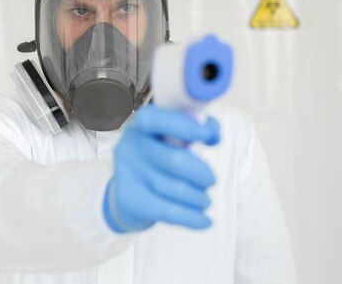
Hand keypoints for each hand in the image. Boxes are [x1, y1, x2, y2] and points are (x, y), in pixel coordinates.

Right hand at [103, 105, 219, 232]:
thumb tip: (214, 136)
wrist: (128, 192)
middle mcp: (130, 145)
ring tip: (205, 200)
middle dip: (202, 174)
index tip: (210, 136)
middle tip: (210, 180)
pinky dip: (193, 217)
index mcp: (141, 124)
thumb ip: (193, 128)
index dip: (186, 127)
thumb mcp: (170, 138)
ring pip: (176, 189)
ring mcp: (127, 173)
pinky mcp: (130, 199)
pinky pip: (170, 211)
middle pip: (175, 161)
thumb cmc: (158, 158)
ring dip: (200, 198)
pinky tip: (205, 221)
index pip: (159, 120)